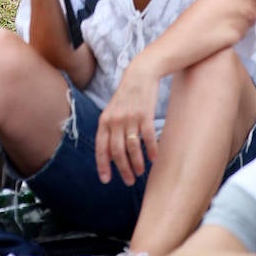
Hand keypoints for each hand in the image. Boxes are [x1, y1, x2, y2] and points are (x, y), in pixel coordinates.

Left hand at [95, 55, 159, 185]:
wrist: (140, 74)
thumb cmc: (126, 96)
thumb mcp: (112, 111)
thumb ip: (109, 131)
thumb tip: (109, 156)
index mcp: (104, 120)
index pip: (101, 147)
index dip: (102, 165)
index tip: (106, 180)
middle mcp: (115, 120)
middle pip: (117, 151)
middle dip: (123, 169)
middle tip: (129, 181)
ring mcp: (130, 117)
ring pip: (132, 148)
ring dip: (137, 164)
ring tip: (140, 172)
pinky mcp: (145, 115)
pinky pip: (148, 138)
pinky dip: (151, 150)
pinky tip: (153, 158)